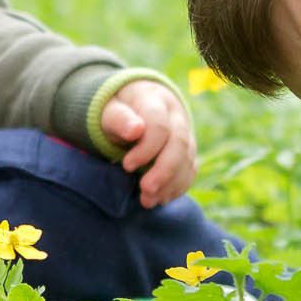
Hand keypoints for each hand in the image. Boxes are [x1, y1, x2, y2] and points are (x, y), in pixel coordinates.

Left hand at [101, 80, 196, 207]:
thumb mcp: (110, 111)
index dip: (146, 149)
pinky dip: (178, 186)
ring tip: (148, 200)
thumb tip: (135, 130)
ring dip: (170, 183)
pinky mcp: (188, 149)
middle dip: (164, 171)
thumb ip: (119, 119)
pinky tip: (161, 198)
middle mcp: (175, 115)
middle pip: (179, 143)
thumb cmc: (118, 110)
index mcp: (155, 100)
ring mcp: (186, 132)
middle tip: (145, 191)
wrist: (134, 105)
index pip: (159, 125)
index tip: (127, 166)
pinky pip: (190, 169)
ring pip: (188, 158)